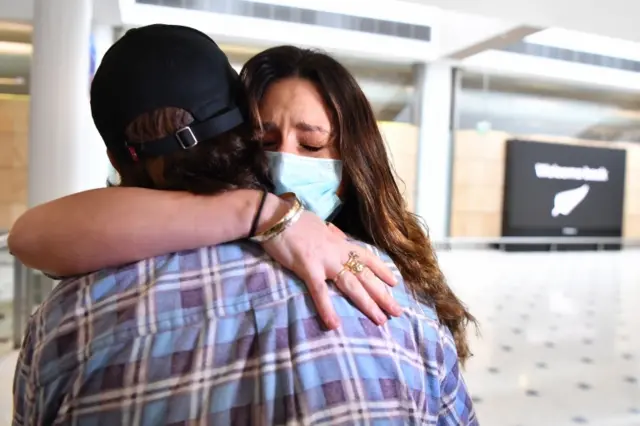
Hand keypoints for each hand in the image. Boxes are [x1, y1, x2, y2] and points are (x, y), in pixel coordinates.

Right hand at [261, 210, 402, 328]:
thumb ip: (330, 235)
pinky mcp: (308, 269)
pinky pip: (320, 292)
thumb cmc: (294, 220)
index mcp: (340, 242)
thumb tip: (338, 236)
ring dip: (367, 304)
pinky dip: (327, 309)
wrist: (276, 216)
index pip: (367, 257)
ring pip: (352, 285)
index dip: (382, 270)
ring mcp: (325, 261)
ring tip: (380, 320)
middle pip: (365, 276)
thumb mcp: (319, 226)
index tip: (395, 283)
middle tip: (397, 312)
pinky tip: (334, 325)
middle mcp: (337, 253)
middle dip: (382, 295)